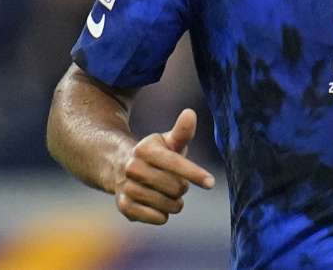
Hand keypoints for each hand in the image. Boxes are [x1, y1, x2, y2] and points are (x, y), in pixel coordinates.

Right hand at [114, 108, 214, 224]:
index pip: (175, 163)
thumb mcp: (168, 141)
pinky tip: (157, 204)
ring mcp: (127, 188)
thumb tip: (190, 113)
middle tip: (177, 182)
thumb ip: (182, 131)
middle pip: (175, 188)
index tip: (211, 183)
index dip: (195, 173)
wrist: (121, 168)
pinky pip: (158, 218)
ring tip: (166, 193)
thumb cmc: (156, 154)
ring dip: (174, 202)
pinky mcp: (124, 207)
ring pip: (168, 205)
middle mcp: (132, 168)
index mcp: (144, 149)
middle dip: (183, 187)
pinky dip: (163, 214)